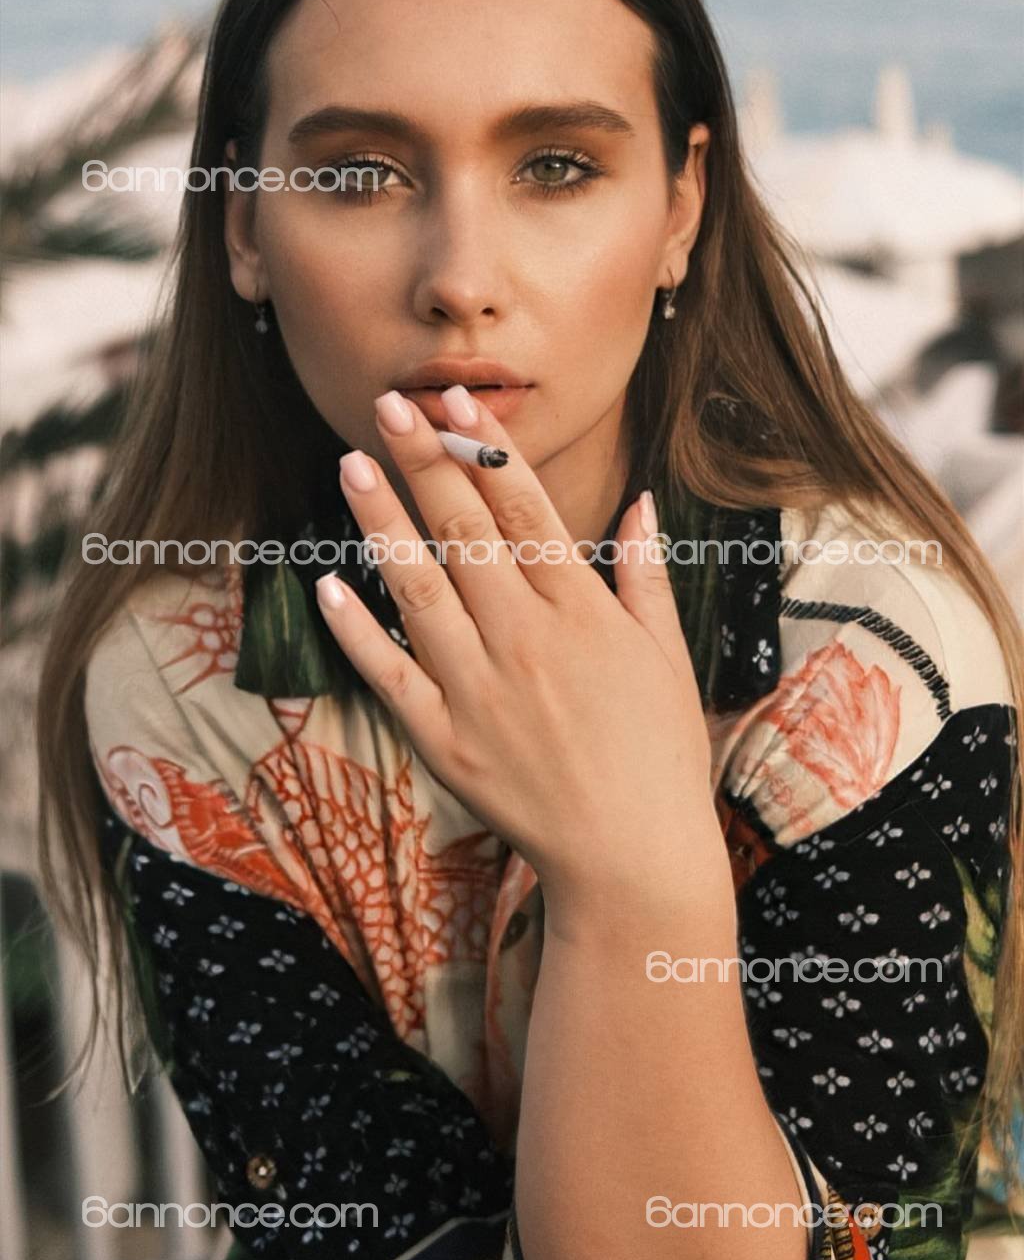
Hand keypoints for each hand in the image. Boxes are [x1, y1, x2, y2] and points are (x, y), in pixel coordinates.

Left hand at [315, 386, 724, 921]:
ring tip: (351, 465)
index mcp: (582, 612)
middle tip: (389, 403)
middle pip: (464, 532)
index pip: (524, 509)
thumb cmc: (660, 755)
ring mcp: (477, 689)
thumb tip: (640, 502)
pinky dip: (355, 630)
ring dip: (382, 523)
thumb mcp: (669, 657)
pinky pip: (388, 675)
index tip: (456, 399)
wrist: (633, 860)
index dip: (485, 448)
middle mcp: (525, 639)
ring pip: (418, 589)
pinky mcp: (444, 739)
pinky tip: (326, 584)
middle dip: (424, 460)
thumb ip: (646, 575)